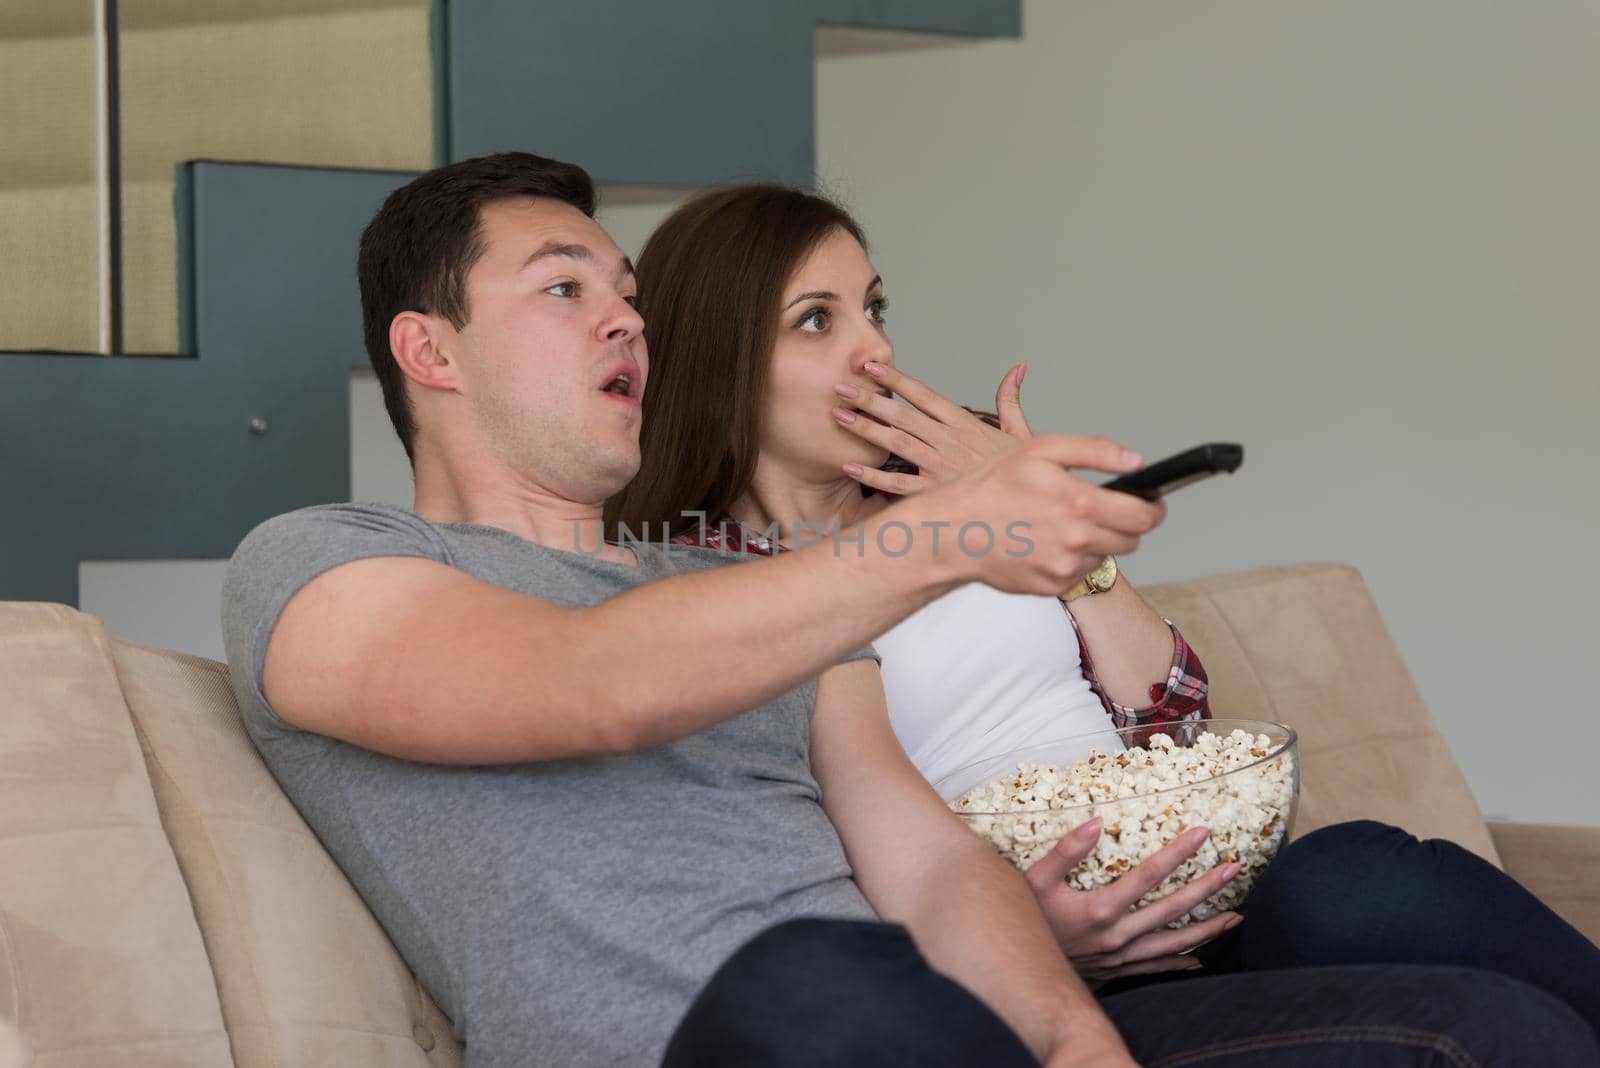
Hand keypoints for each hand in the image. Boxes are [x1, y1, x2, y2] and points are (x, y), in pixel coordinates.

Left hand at [834, 361, 1031, 495]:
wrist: (1034, 506)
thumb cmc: (1025, 474)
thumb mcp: (1022, 432)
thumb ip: (1011, 399)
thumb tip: (1018, 368)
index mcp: (966, 424)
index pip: (925, 394)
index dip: (896, 378)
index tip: (871, 366)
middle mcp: (950, 442)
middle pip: (903, 414)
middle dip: (869, 399)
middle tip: (841, 387)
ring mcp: (941, 468)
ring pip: (897, 442)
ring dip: (866, 428)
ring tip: (838, 416)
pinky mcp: (936, 493)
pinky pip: (898, 484)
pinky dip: (873, 475)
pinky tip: (850, 465)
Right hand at [904, 433, 1163, 595]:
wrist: (953, 531)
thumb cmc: (992, 486)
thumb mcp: (1042, 450)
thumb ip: (1095, 451)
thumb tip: (1135, 461)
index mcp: (1079, 504)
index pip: (1144, 516)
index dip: (1154, 508)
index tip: (1151, 503)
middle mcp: (1076, 541)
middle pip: (1131, 540)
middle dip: (1125, 523)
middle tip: (1102, 509)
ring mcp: (1064, 569)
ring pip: (1104, 556)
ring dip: (1096, 541)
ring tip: (1065, 523)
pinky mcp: (1051, 587)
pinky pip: (1078, 573)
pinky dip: (1072, 559)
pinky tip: (1047, 542)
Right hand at [1025, 819, 1242, 981]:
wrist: (1019, 966)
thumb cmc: (1027, 917)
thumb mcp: (1035, 879)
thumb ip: (1066, 851)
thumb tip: (1097, 822)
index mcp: (1101, 908)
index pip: (1148, 875)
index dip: (1177, 853)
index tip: (1202, 833)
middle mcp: (1118, 934)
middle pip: (1173, 909)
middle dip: (1207, 888)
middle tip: (1233, 869)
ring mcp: (1121, 956)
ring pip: (1174, 942)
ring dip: (1207, 929)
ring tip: (1236, 917)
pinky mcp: (1118, 969)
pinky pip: (1158, 967)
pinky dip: (1182, 963)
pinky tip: (1201, 959)